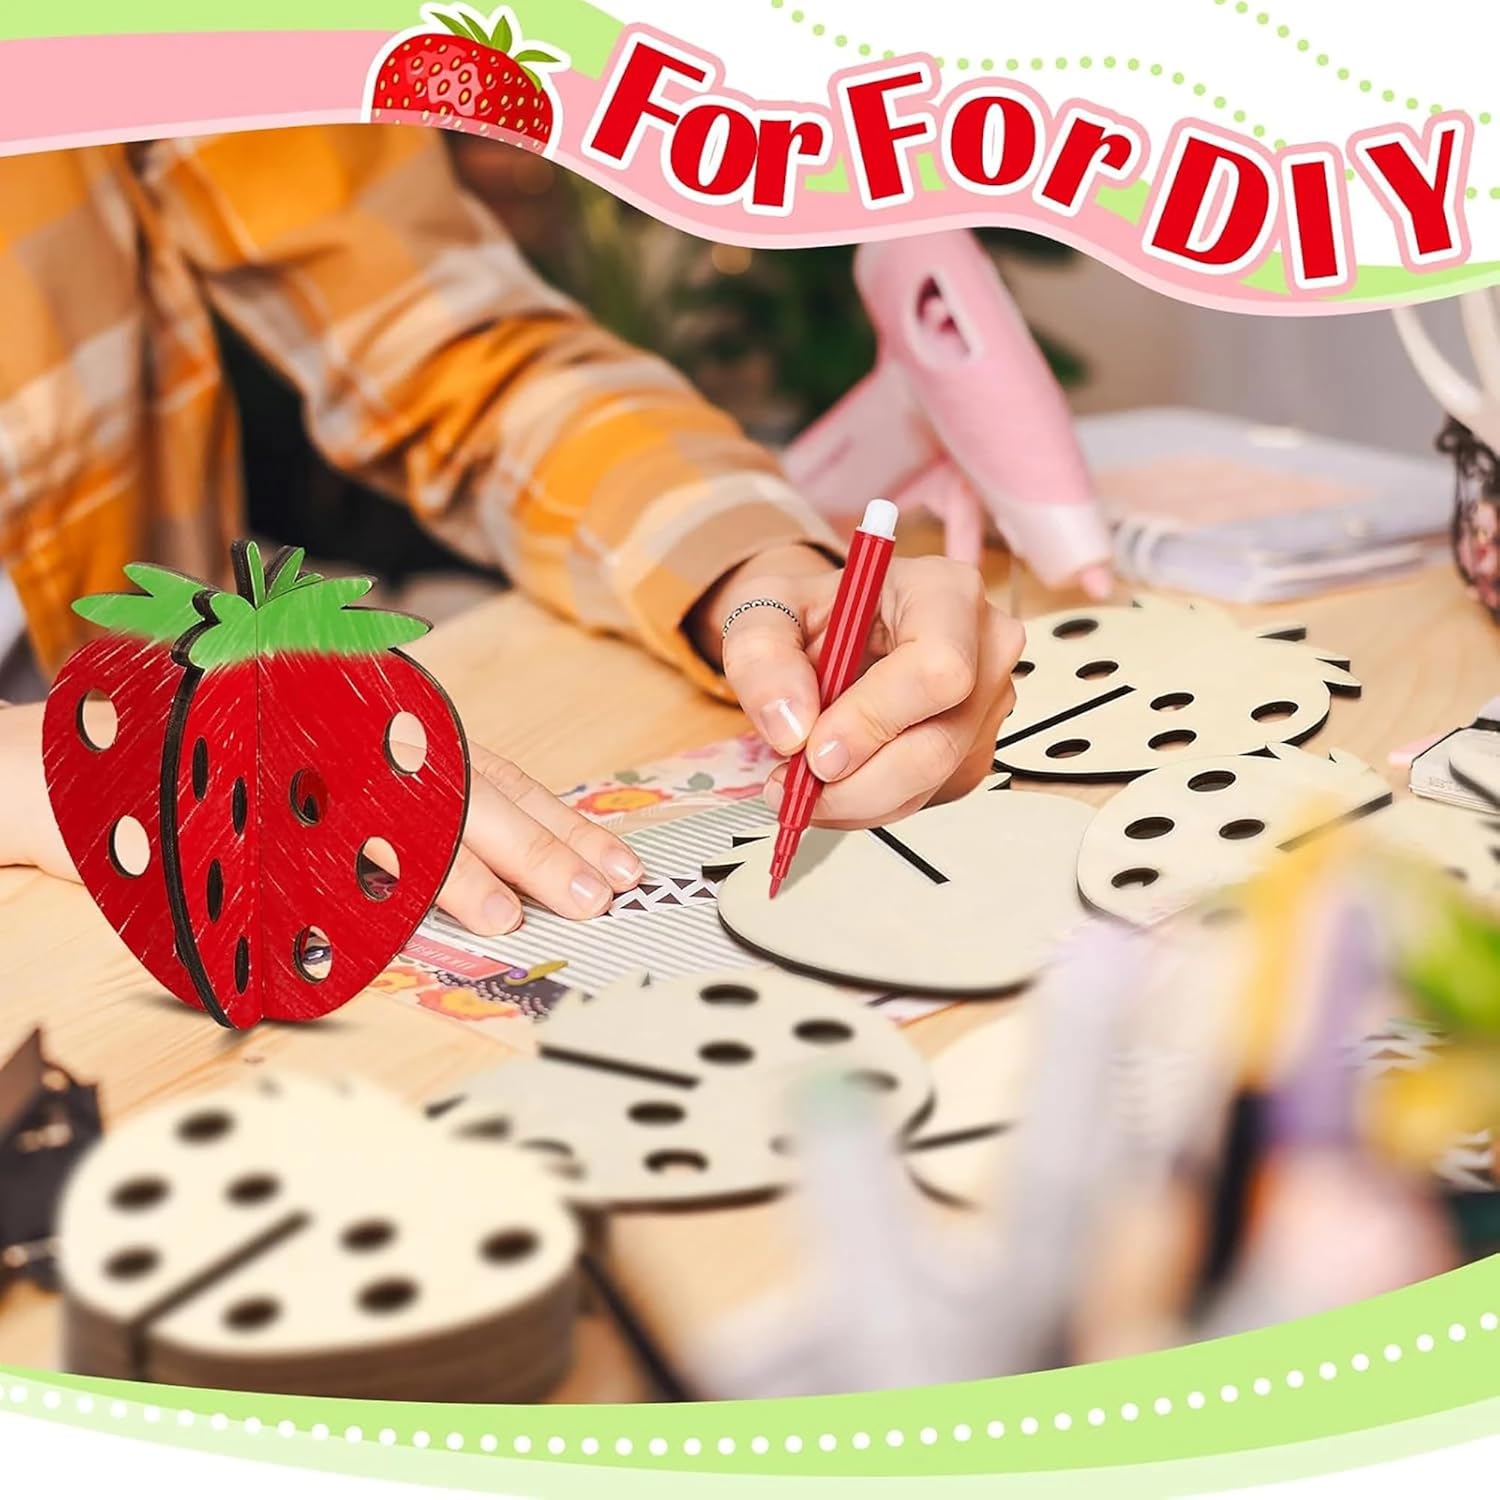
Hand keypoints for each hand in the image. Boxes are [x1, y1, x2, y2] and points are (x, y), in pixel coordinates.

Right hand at [0, 704, 641, 934]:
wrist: (95, 755)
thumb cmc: (238, 769)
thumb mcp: (343, 781)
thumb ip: (410, 813)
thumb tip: (504, 877)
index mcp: (389, 731)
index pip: (495, 779)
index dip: (559, 821)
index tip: (615, 861)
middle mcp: (357, 736)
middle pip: (468, 793)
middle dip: (539, 847)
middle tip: (598, 891)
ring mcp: (304, 761)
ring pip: (398, 815)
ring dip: (461, 870)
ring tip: (514, 916)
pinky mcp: (245, 798)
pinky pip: (310, 842)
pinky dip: (355, 877)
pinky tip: (401, 911)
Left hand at [693, 544, 1024, 826]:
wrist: (829, 631)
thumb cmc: (812, 610)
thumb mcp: (764, 608)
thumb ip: (762, 656)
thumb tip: (791, 727)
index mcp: (946, 593)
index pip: (938, 668)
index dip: (873, 719)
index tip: (813, 748)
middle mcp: (984, 650)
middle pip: (938, 745)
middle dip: (856, 782)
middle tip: (793, 783)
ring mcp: (986, 708)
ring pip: (927, 784)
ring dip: (851, 800)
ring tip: (795, 781)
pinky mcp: (971, 754)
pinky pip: (921, 799)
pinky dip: (864, 806)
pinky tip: (830, 780)